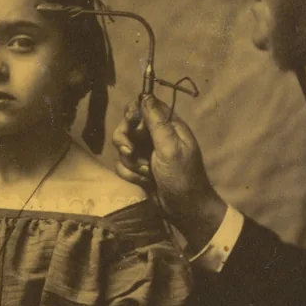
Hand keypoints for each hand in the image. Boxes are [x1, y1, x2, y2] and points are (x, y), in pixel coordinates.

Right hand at [114, 95, 225, 250]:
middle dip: (126, 141)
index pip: (143, 106)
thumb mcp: (171, 147)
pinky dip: (130, 174)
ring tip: (147, 172)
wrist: (184, 210)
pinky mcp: (138, 169)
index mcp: (167, 125)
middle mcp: (155, 136)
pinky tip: (144, 181)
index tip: (130, 123)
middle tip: (132, 152)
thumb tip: (145, 95)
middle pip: (126, 126)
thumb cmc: (182, 177)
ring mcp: (145, 153)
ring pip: (121, 147)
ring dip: (132, 162)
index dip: (132, 113)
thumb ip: (156, 122)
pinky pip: (122, 165)